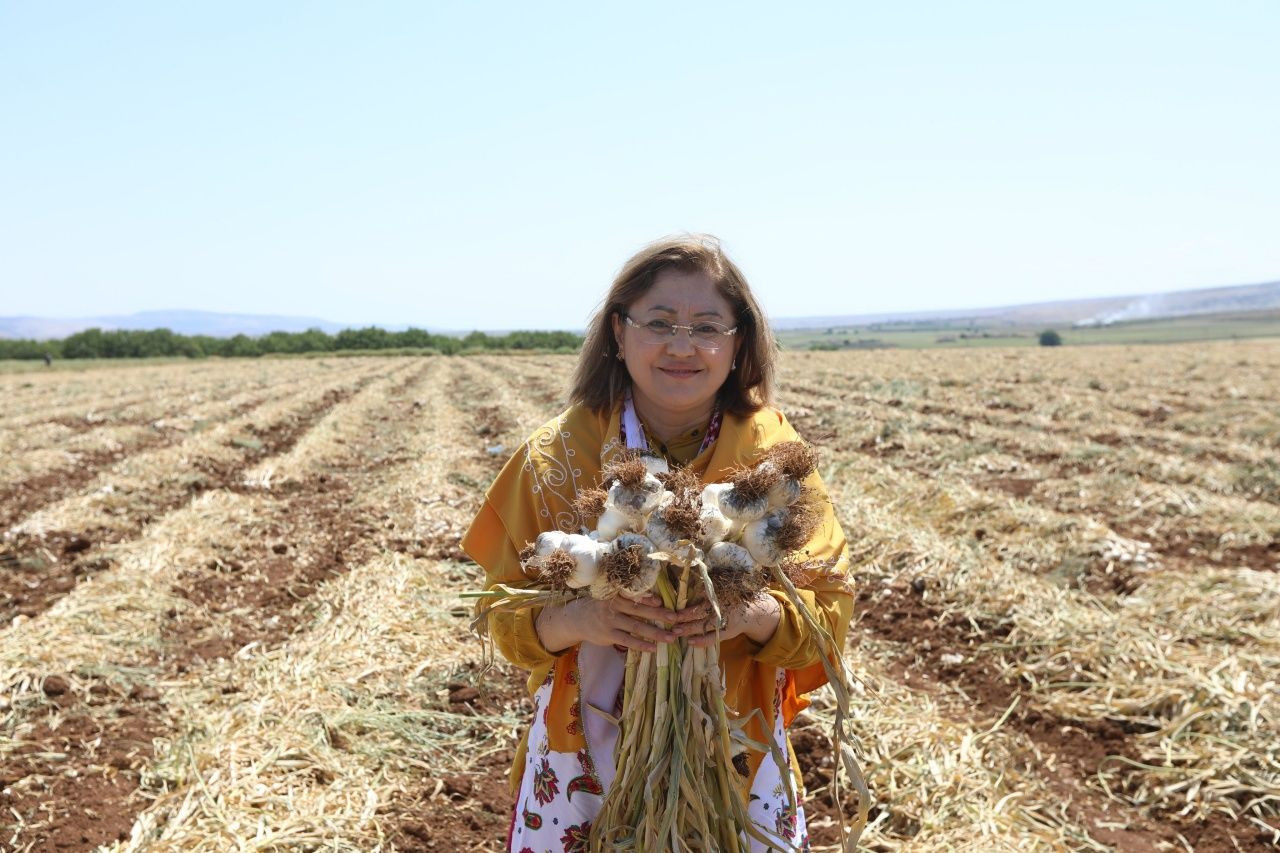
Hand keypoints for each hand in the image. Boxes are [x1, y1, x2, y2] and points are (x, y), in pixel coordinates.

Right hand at [535, 594, 707, 653]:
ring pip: (637, 627)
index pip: (636, 595)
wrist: (577, 619)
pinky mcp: (609, 635)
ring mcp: (611, 621)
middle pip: (640, 610)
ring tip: (671, 638)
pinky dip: (641, 645)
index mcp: (617, 594)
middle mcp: (614, 606)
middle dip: (660, 615)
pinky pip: (628, 641)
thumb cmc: (600, 606)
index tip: (665, 602)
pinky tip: (653, 648)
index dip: (650, 599)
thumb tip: (655, 599)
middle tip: (676, 619)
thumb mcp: (611, 596)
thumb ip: (629, 597)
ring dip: (655, 633)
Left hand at [675, 593, 781, 648]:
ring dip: (688, 629)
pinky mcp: (726, 633)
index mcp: (716, 596)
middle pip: (698, 613)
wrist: (752, 611)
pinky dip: (701, 641)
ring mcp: (723, 621)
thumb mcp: (719, 591)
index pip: (698, 600)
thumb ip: (704, 590)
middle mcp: (719, 608)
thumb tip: (684, 586)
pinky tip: (690, 642)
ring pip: (703, 626)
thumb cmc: (730, 599)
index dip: (685, 605)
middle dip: (683, 617)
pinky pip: (713, 638)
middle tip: (669, 620)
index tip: (673, 609)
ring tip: (675, 632)